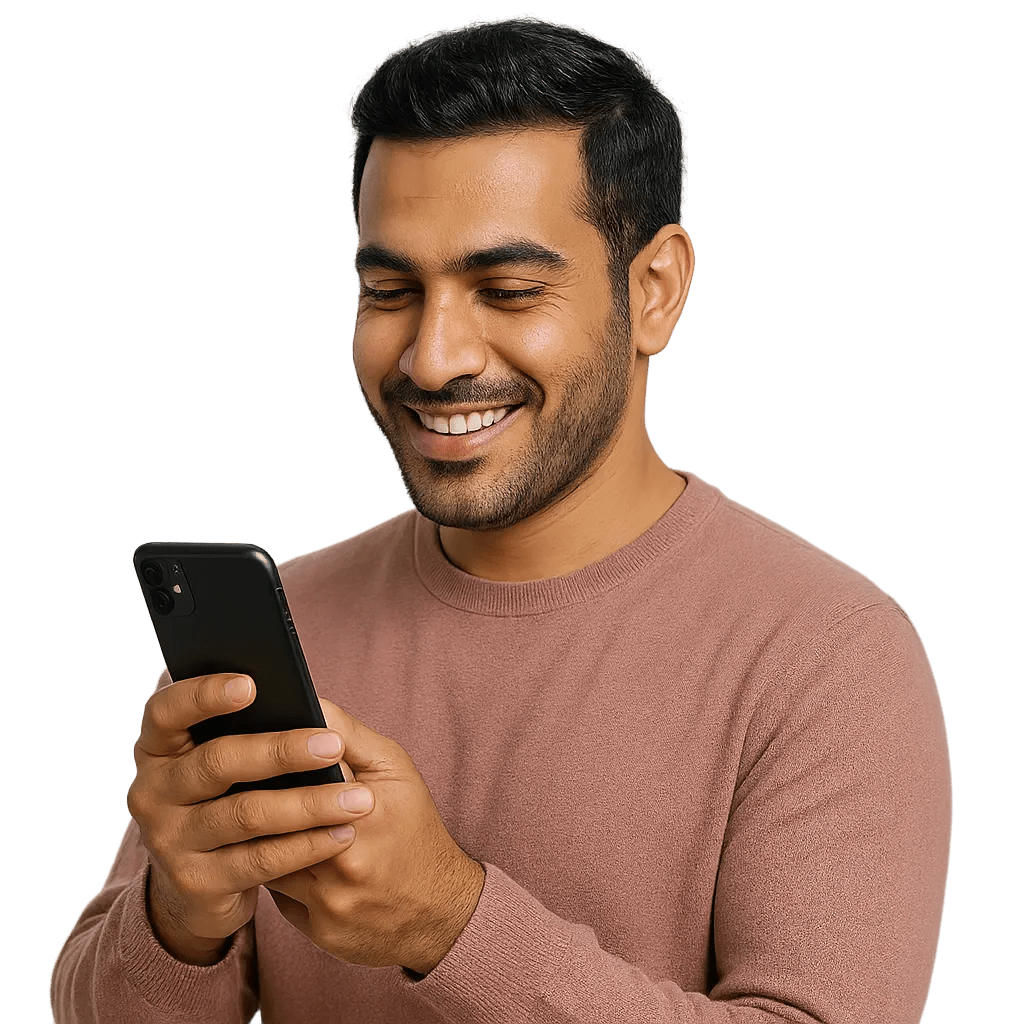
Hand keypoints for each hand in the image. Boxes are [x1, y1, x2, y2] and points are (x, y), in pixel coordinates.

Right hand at [127, 673, 374, 950]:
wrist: (199, 888)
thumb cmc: (227, 798)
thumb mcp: (227, 763)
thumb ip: (254, 729)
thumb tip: (314, 707)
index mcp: (158, 747)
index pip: (165, 711)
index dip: (204, 694)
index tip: (252, 684)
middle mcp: (152, 791)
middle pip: (217, 761)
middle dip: (281, 751)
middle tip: (333, 745)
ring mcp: (168, 840)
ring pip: (246, 814)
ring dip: (308, 804)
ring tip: (358, 798)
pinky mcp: (195, 883)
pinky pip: (260, 860)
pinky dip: (307, 846)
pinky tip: (342, 833)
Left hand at [263, 696, 485, 975]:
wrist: (441, 908)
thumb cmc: (414, 827)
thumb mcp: (394, 769)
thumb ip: (348, 735)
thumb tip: (307, 702)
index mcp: (364, 810)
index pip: (297, 775)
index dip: (268, 761)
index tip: (245, 745)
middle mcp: (345, 858)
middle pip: (274, 819)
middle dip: (253, 798)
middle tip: (230, 779)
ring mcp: (330, 899)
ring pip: (267, 858)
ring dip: (256, 838)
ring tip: (245, 813)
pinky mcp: (318, 929)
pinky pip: (277, 894)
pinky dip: (274, 871)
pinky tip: (273, 855)